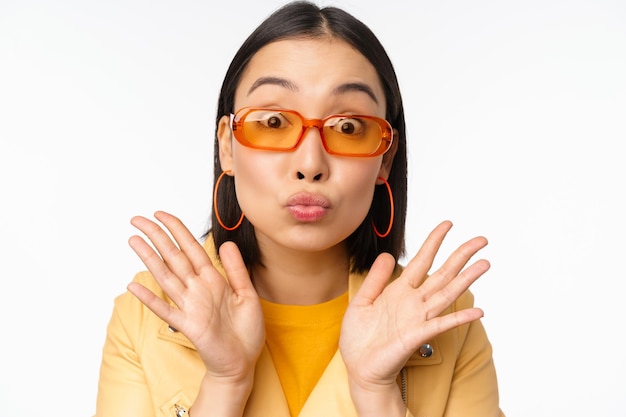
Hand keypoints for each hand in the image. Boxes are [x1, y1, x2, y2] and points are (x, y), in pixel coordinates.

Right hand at [126, 211, 263, 383]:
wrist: (242, 362)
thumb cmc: (245, 331)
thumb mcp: (247, 294)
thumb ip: (237, 269)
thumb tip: (227, 243)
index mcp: (213, 280)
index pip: (191, 249)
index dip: (177, 231)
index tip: (162, 215)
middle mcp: (198, 289)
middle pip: (173, 257)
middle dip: (157, 237)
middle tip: (137, 219)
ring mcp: (190, 306)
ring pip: (165, 277)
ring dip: (149, 259)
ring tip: (134, 241)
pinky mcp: (188, 325)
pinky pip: (165, 309)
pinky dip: (150, 298)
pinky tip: (134, 286)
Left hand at [339, 221, 488, 412]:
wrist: (359, 368)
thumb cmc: (359, 339)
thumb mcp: (361, 302)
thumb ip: (375, 279)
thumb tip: (388, 255)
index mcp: (399, 291)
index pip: (421, 261)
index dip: (434, 242)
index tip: (447, 224)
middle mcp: (414, 302)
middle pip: (442, 273)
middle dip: (461, 256)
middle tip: (481, 240)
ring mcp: (418, 318)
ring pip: (447, 293)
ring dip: (466, 279)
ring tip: (484, 264)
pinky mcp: (417, 335)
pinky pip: (441, 324)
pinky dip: (459, 318)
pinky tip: (477, 311)